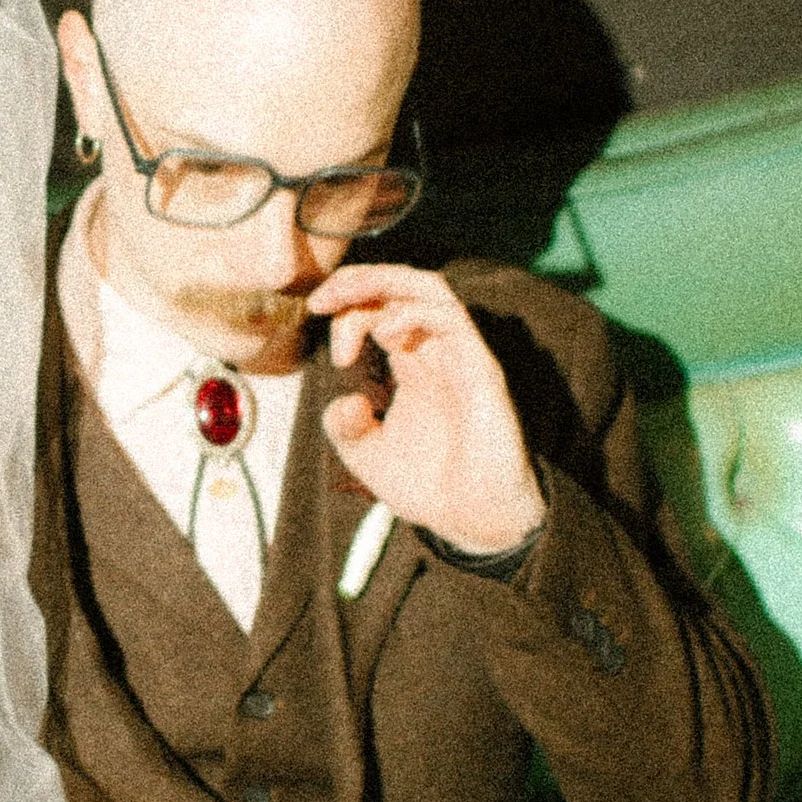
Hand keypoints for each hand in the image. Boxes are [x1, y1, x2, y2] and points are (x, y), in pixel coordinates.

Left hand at [312, 264, 547, 552]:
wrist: (472, 520)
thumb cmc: (429, 486)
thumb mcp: (365, 455)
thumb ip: (343, 427)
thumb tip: (344, 400)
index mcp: (412, 363)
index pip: (380, 310)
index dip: (346, 313)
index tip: (324, 345)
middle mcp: (436, 352)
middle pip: (403, 286)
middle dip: (357, 281)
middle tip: (320, 299)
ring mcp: (460, 357)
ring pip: (430, 289)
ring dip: (383, 282)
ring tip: (344, 297)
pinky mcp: (481, 370)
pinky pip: (452, 321)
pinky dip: (414, 314)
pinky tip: (385, 334)